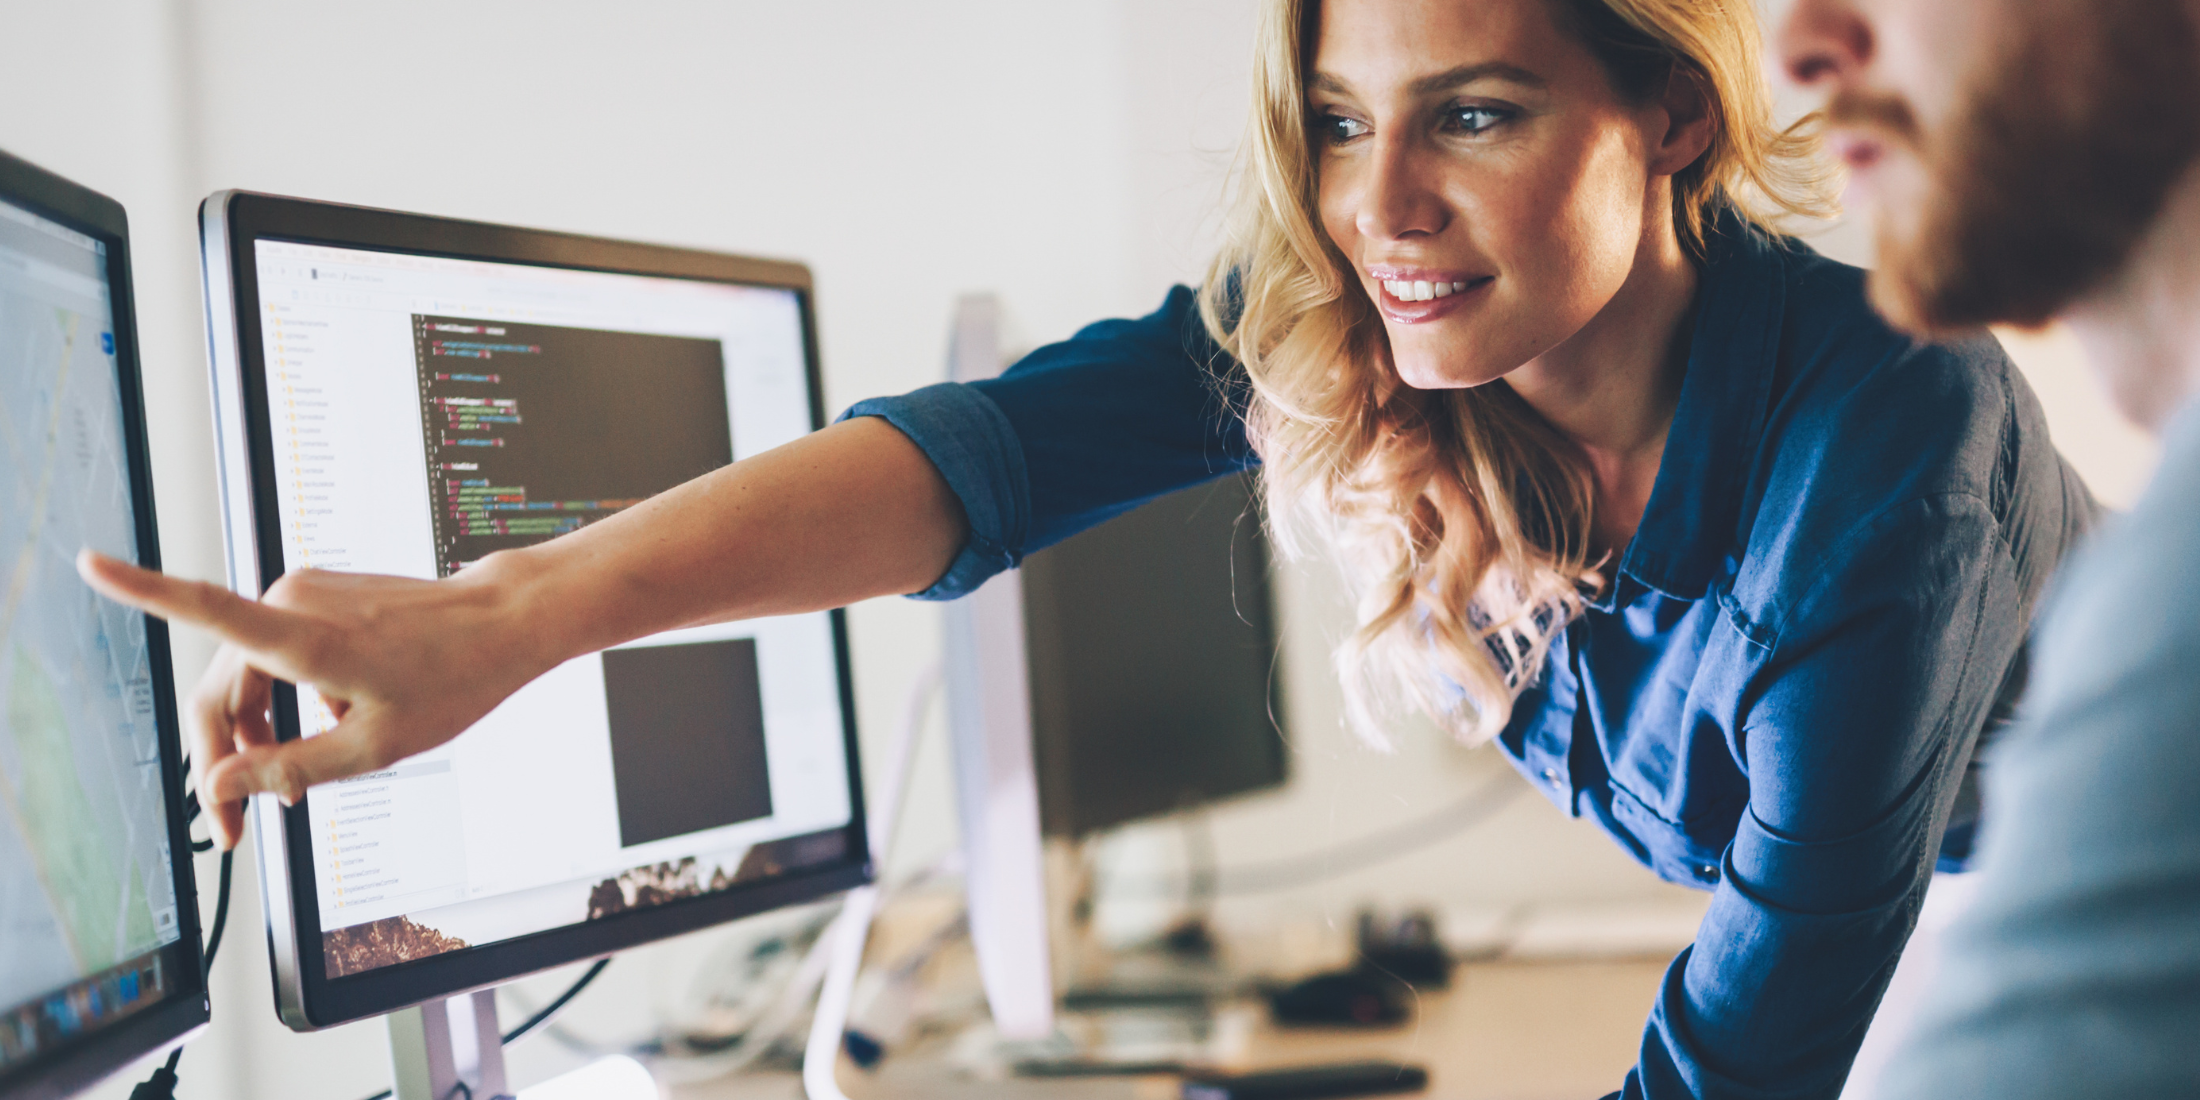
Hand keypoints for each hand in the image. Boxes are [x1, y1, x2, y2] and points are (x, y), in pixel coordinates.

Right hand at [76, 550, 558, 849]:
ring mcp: (304, 593)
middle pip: (220, 689)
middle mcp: (293, 603)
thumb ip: (288, 769)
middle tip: (236, 830)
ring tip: (289, 787)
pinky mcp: (318, 595)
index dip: (142, 589)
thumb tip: (220, 788)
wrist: (503, 623)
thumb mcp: (373, 748)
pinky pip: (276, 656)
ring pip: (246, 677)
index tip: (91, 564)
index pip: (205, 608)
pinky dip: (283, 700)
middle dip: (223, 760)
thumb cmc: (452, 679)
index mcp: (303, 637)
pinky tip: (322, 731)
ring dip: (256, 734)